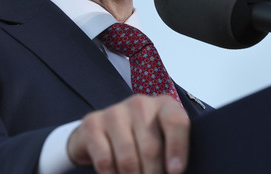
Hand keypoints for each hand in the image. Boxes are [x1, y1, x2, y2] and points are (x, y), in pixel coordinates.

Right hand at [67, 94, 189, 173]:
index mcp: (164, 105)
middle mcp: (140, 104)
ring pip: (128, 159)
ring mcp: (114, 113)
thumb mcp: (162, 140)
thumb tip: (175, 171)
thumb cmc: (143, 140)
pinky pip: (105, 162)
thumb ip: (172, 152)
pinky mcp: (93, 124)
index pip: (176, 122)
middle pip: (150, 148)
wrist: (103, 132)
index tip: (175, 172)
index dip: (177, 148)